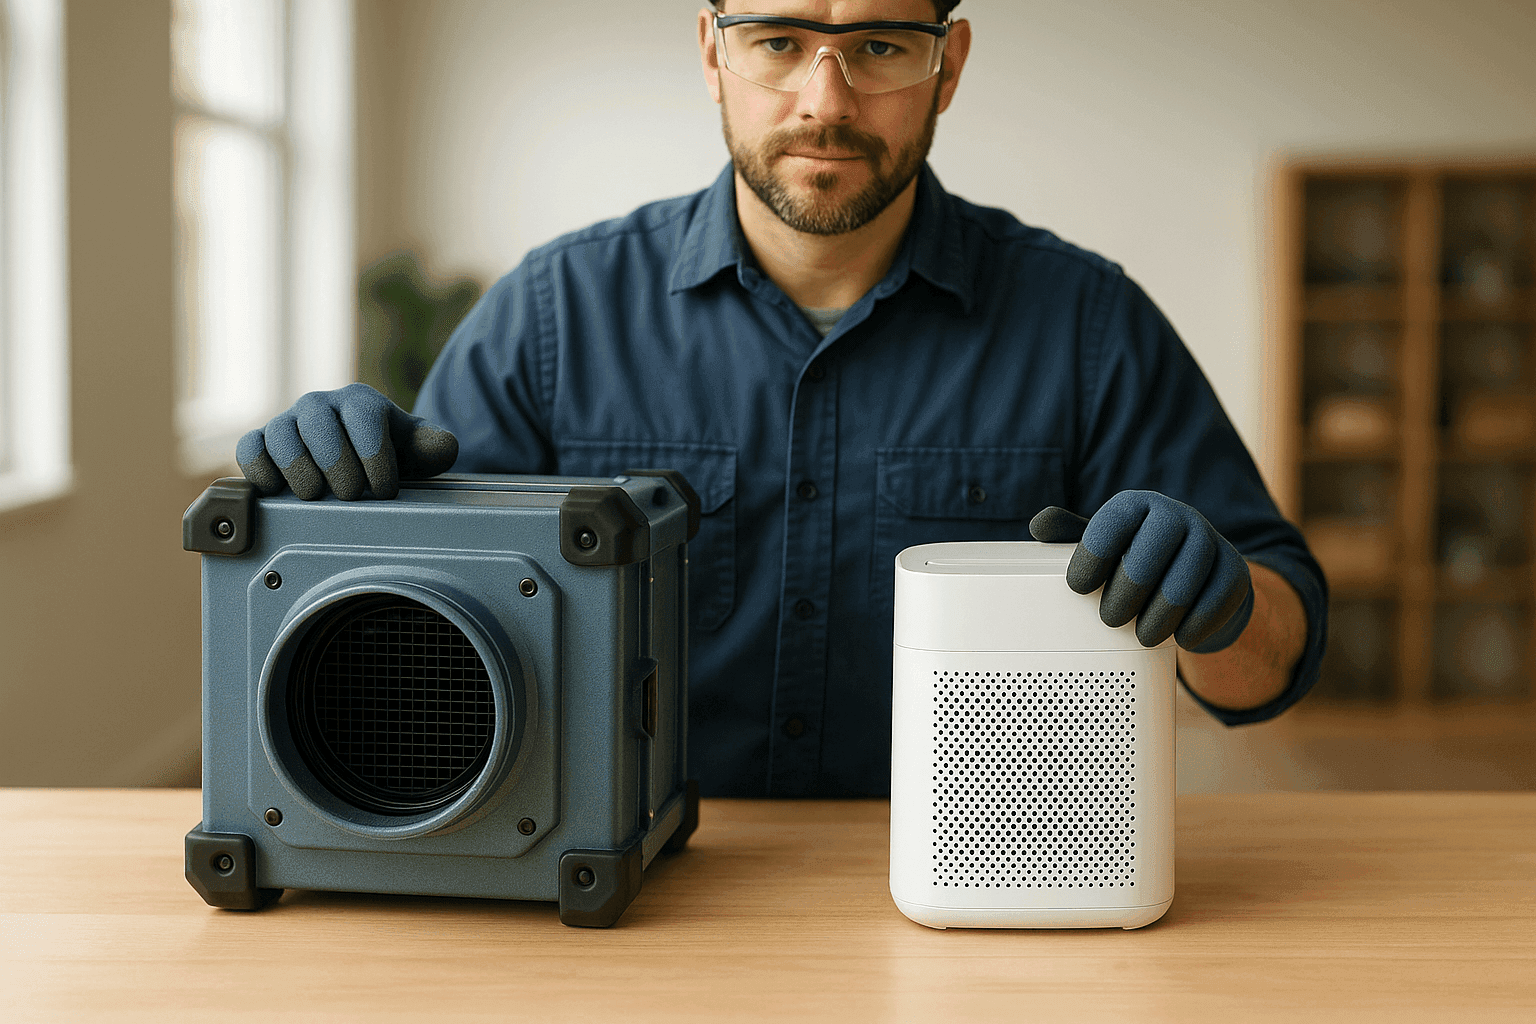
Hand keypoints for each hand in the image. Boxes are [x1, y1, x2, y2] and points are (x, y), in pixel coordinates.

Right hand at [236, 383, 457, 499]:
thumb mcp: (416, 450)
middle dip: (339, 470)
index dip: (375, 460)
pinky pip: (250, 449)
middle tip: (352, 495)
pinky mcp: (260, 442)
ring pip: (282, 439)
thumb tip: (443, 447)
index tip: (384, 490)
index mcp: (360, 402)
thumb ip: (433, 446)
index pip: (363, 421)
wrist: (355, 459)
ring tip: (318, 496)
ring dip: (301, 474)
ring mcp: (287, 422)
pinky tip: (280, 491)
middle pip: (321, 429)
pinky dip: (261, 471)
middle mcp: (319, 405)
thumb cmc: (389, 455)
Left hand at [1028, 490, 1252, 652]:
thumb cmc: (1136, 559)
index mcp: (1137, 505)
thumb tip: (1039, 526)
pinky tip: (1179, 636)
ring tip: (1142, 635)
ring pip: (1186, 578)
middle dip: (1128, 590)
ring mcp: (1211, 540)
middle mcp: (1176, 515)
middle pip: (1152, 549)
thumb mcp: (1104, 545)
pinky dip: (1196, 623)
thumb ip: (1071, 535)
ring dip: (1161, 614)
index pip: (1113, 522)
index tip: (1077, 587)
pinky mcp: (1236, 570)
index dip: (1092, 556)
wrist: (1197, 577)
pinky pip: (1219, 598)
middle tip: (1110, 618)